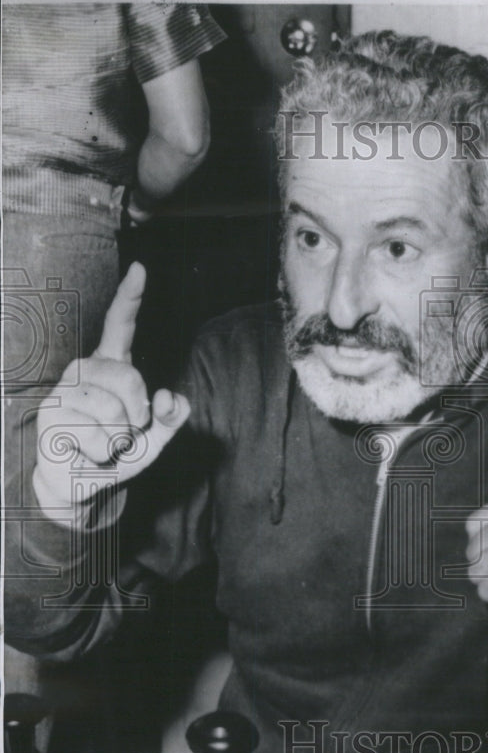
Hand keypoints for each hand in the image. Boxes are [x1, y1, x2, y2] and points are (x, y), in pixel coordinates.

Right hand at [33, 263, 190, 519]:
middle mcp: (85, 370)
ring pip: (114, 413)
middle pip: (130, 379)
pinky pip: (98, 437)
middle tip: (124, 432)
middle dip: (137, 416)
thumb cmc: (118, 451)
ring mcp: (65, 390)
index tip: (140, 270)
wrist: (83, 483)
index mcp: (111, 366)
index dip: (130, 298)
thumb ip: (172, 416)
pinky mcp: (50, 414)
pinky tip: (87, 452)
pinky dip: (103, 454)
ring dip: (120, 440)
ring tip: (105, 444)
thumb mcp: (155, 436)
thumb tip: (169, 398)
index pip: (120, 326)